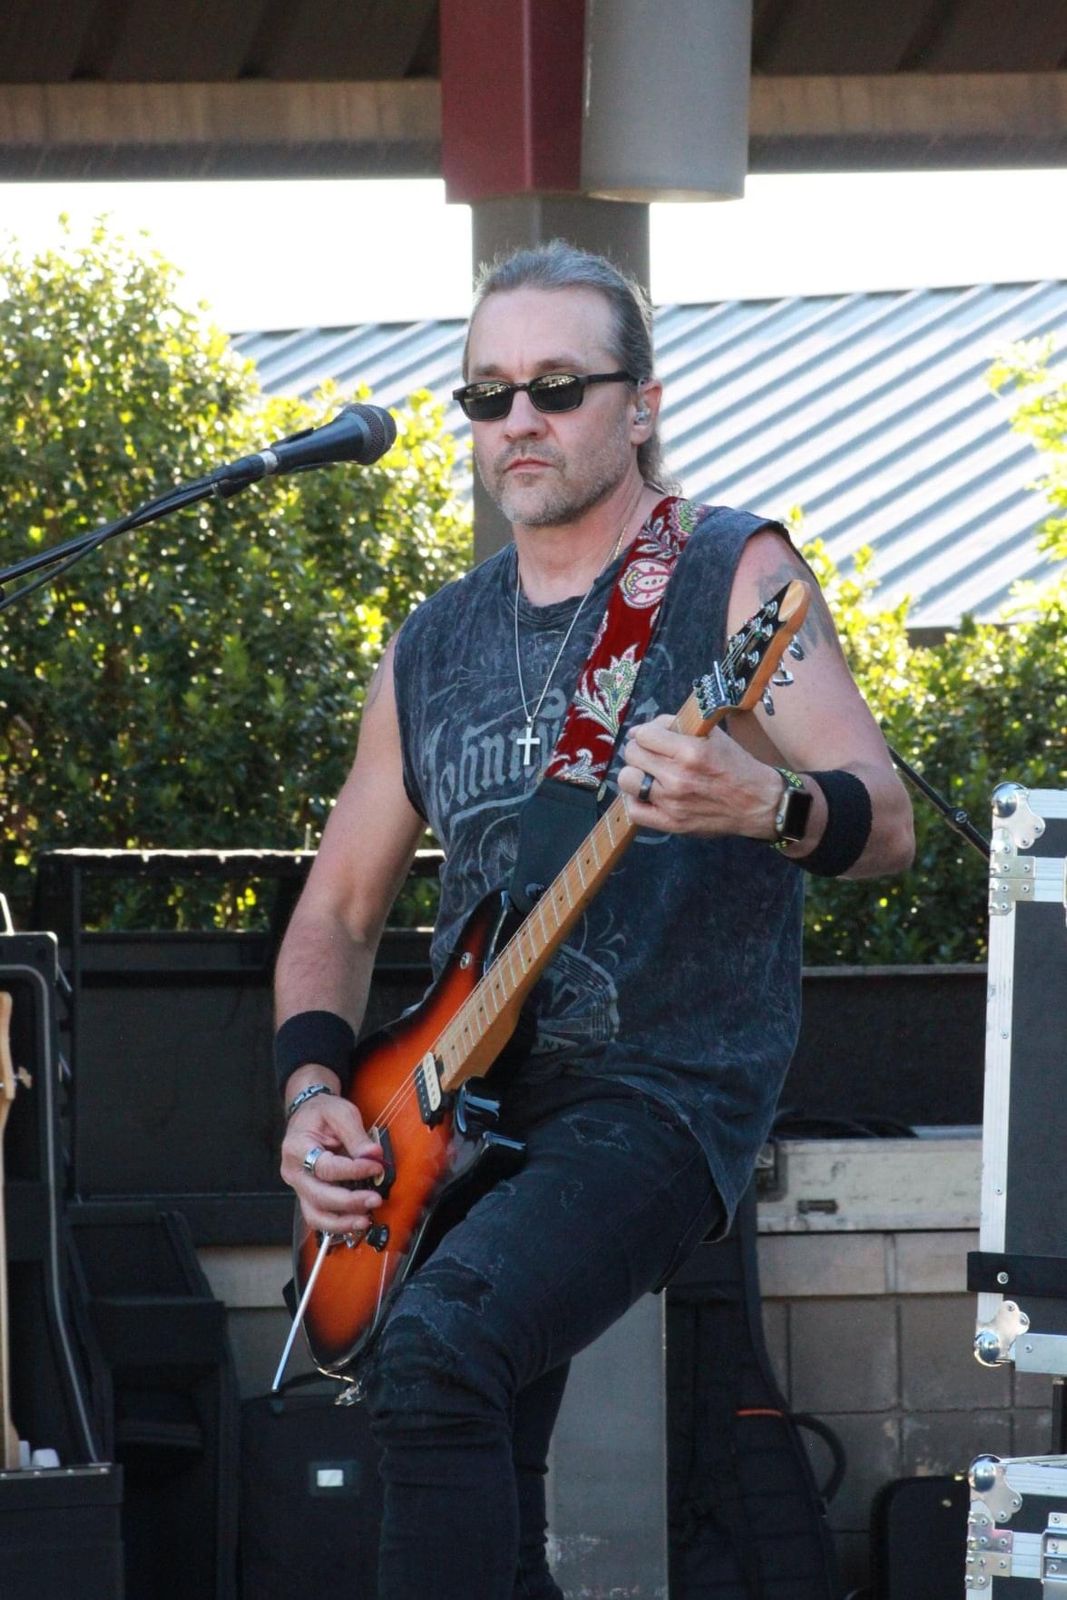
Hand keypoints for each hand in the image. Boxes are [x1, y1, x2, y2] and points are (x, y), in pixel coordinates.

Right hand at [280, 1091, 385, 1235]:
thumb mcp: (341, 1113)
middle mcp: (293, 1172)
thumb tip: (374, 1156)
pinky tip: (356, 1221)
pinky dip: (338, 1224)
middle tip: (375, 1199)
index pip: (326, 1167)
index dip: (353, 1171)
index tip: (376, 1167)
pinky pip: (319, 1217)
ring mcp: (299, 1187)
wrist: (307, 1115)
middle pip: (319, 1197)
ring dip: (342, 1222)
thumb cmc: (322, 1113)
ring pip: (315, 1215)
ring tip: (365, 1220)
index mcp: (297, 1148)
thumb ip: (357, 1135)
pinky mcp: (307, 1196)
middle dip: (349, 1202)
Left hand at [619, 716, 779, 838]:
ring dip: (634, 773)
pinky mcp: (671, 824)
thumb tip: (639, 731)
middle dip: (639, 750)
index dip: (646, 733)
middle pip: (632, 755)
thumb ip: (676, 727)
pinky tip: (646, 794)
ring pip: (627, 780)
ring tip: (647, 773)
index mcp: (690, 752)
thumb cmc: (735, 766)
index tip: (653, 738)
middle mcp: (678, 778)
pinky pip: (634, 811)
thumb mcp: (712, 735)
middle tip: (650, 754)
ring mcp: (672, 803)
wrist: (757, 803)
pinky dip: (635, 801)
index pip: (644, 735)